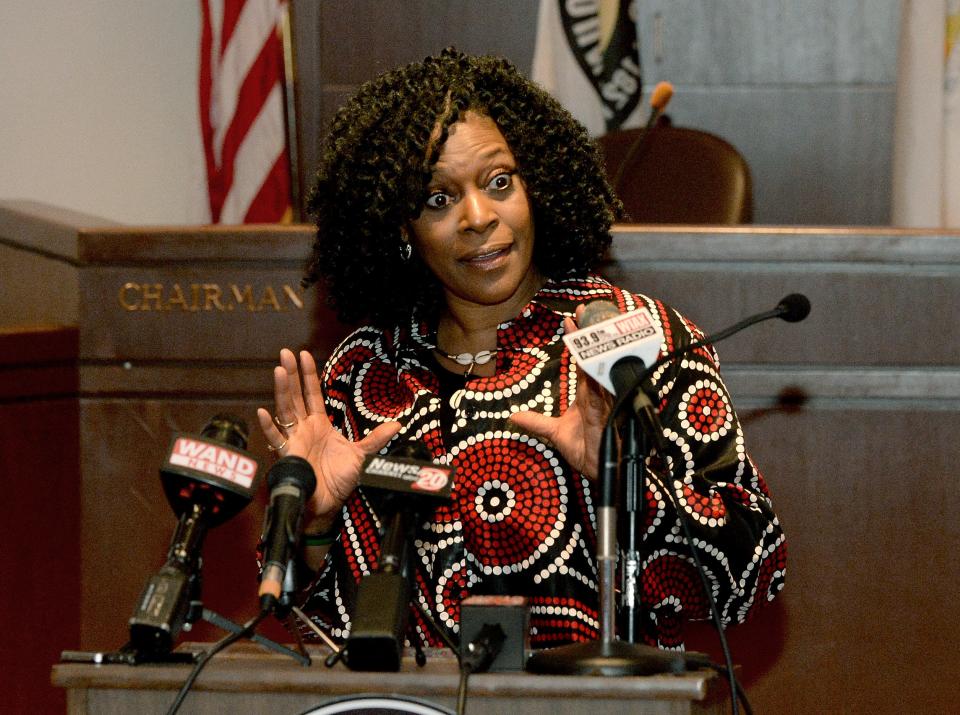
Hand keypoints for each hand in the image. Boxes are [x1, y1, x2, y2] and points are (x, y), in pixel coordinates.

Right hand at [258, 349, 400, 529]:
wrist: (327, 505)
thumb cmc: (338, 481)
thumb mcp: (361, 456)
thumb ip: (376, 439)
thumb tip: (397, 425)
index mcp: (319, 425)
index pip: (312, 395)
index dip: (308, 376)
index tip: (304, 355)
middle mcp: (304, 429)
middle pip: (295, 396)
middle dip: (291, 374)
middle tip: (286, 353)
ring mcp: (294, 440)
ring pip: (285, 410)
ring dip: (281, 391)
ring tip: (279, 370)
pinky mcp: (287, 455)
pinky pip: (276, 439)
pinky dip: (269, 427)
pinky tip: (264, 413)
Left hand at [508, 314, 611, 478]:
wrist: (601, 473)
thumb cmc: (586, 452)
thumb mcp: (554, 434)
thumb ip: (536, 423)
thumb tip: (514, 416)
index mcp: (588, 395)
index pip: (582, 361)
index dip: (577, 341)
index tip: (571, 319)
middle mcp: (598, 394)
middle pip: (595, 358)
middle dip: (592, 333)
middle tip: (586, 310)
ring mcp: (605, 401)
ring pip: (600, 369)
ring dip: (597, 347)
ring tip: (592, 324)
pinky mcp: (609, 413)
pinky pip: (603, 391)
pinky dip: (599, 376)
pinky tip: (594, 360)